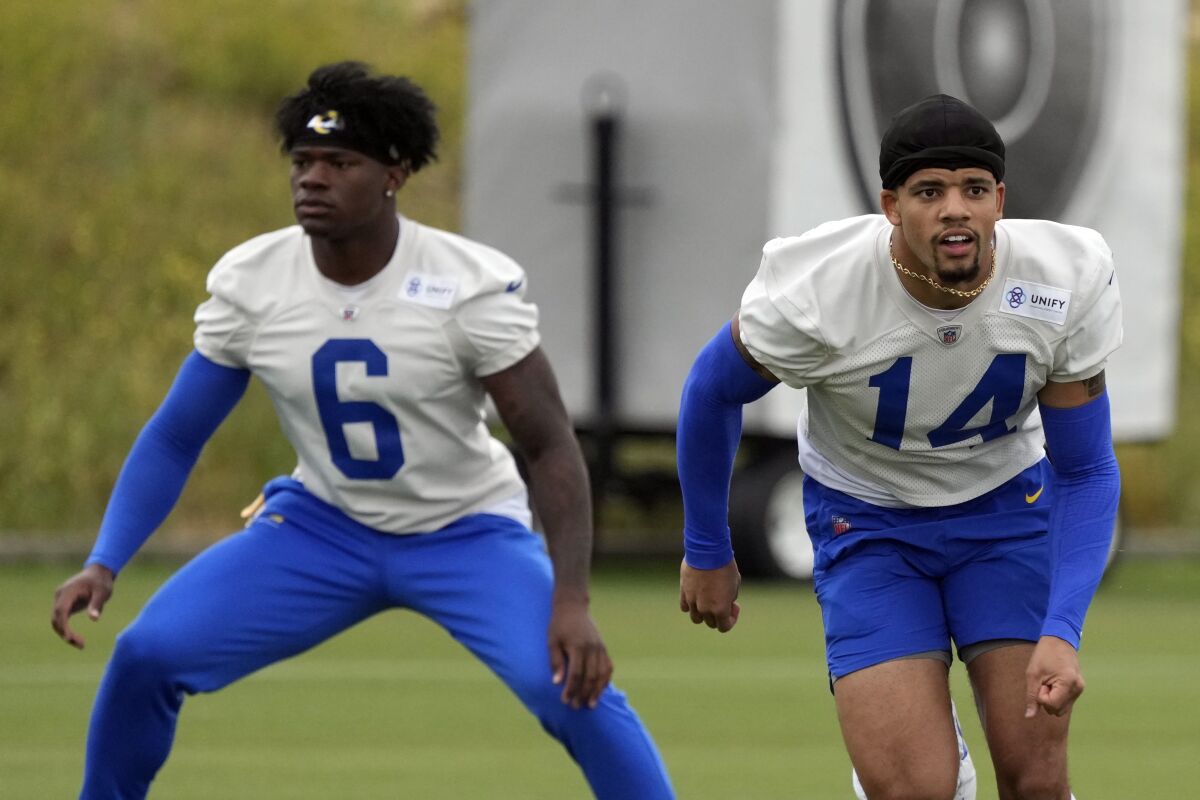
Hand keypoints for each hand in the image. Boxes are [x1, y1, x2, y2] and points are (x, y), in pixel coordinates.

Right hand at [51, 563, 114, 649]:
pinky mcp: (64, 605)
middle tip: (82, 645)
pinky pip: (62, 620)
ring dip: (65, 634)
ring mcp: (60, 601)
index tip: (69, 638)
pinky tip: (77, 639)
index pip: (60, 610)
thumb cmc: (101, 581)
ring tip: (81, 645)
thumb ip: (96, 604)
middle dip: (65, 633)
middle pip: (56, 618)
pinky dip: (67, 630)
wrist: (98, 572)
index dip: (63, 624)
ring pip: (57, 621)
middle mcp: (60, 596)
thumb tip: (94, 619)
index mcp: (68, 591)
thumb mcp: (103, 592)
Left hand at [547, 593, 611, 709]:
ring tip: (591, 705)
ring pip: (602, 674)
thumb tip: (556, 683)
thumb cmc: (559, 625)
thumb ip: (555, 661)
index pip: (576, 674)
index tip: (565, 701)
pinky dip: (605, 681)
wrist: (573, 607)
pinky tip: (600, 691)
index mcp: (577, 646)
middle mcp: (592, 648)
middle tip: (576, 707)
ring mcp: (600, 648)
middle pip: (590, 677)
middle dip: (583, 694)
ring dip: (597, 691)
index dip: (571, 689)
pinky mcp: (604, 648)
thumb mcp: (552, 641)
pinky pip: (608, 667)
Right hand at [679, 558, 740, 632]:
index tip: (734, 606)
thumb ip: (729, 597)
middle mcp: (705, 609)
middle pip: (710, 623)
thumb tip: (725, 602)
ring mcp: (692, 601)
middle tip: (723, 599)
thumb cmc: (725, 566)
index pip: (724, 627)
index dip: (731, 619)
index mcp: (720, 609)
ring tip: (708, 599)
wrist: (708, 551)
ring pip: (696, 618)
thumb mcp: (735, 584)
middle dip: (718, 615)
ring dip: (703, 613)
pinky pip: (685, 607)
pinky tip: (697, 595)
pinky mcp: (683, 592)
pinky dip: (690, 605)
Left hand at [1024, 635, 1084, 717]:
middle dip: (1046, 699)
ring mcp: (1080, 689)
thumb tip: (1029, 716)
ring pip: (1061, 709)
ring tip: (1049, 682)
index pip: (1051, 705)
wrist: (1059, 640)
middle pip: (1057, 710)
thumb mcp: (1033, 674)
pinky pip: (1065, 702)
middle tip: (1044, 682)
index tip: (1041, 682)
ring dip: (1051, 699)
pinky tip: (1054, 683)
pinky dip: (1056, 696)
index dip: (1041, 696)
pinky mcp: (1078, 689)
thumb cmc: (1043, 655)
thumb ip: (1032, 696)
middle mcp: (1078, 689)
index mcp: (1068, 683)